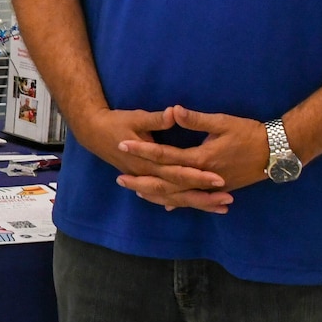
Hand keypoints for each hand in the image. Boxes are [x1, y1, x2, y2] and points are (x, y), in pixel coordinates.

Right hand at [71, 104, 229, 208]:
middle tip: (228, 200)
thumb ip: (157, 118)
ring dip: (198, 203)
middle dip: (204, 197)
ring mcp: (146, 180)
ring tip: (222, 208)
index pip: (177, 172)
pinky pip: (166, 197)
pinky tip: (199, 207)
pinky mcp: (146, 179)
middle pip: (179, 191)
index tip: (219, 179)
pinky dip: (183, 203)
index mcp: (148, 161)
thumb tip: (175, 112)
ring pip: (175, 198)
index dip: (198, 176)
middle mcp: (148, 175)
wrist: (93, 132)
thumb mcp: (137, 116)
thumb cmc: (116, 122)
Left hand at [114, 104, 271, 211]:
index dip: (142, 149)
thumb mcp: (222, 122)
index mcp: (200, 158)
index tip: (122, 144)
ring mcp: (210, 187)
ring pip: (177, 195)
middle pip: (165, 182)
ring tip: (136, 191)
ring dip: (156, 194)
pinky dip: (178, 201)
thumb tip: (173, 110)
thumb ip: (195, 119)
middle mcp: (202, 177)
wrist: (277, 152)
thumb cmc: (250, 133)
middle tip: (119, 179)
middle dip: (141, 180)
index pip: (164, 155)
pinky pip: (193, 199)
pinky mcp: (218, 190)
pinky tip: (167, 205)